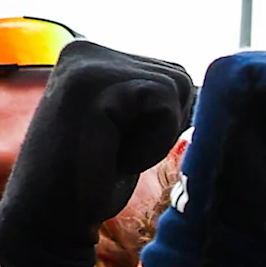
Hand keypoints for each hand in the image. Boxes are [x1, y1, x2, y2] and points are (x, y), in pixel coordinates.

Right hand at [0, 42, 196, 266]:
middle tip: (116, 150)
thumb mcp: (131, 128)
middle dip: (164, 126)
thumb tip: (215, 88)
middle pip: (179, 77)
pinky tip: (113, 154)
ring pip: (175, 89)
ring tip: (113, 151)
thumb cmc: (95, 179)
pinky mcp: (90, 85)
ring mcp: (85, 63)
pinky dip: (151, 141)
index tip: (120, 143)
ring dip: (157, 135)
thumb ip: (157, 100)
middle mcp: (85, 49)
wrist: (49, 218)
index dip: (166, 122)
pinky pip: (162, 105)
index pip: (172, 74)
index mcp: (91, 54)